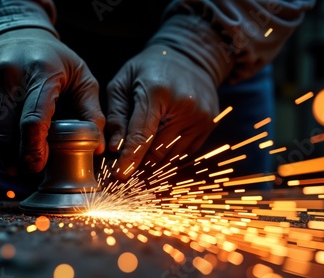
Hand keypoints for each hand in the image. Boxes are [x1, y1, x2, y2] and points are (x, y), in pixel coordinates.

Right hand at [0, 28, 104, 172]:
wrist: (8, 32)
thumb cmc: (51, 61)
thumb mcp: (80, 77)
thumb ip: (91, 111)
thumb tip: (98, 147)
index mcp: (40, 71)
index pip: (33, 120)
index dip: (34, 150)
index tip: (37, 167)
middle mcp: (5, 73)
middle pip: (5, 134)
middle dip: (17, 160)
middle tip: (28, 170)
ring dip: (0, 158)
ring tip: (15, 163)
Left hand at [106, 44, 218, 178]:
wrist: (189, 56)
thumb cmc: (149, 68)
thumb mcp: (123, 82)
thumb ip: (116, 116)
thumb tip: (114, 149)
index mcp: (158, 92)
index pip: (142, 135)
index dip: (129, 158)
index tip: (119, 175)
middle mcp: (185, 106)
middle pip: (156, 151)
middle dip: (139, 157)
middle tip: (126, 153)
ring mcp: (201, 117)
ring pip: (170, 156)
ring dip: (155, 154)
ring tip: (149, 133)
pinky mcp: (210, 124)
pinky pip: (184, 152)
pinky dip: (170, 149)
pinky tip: (165, 130)